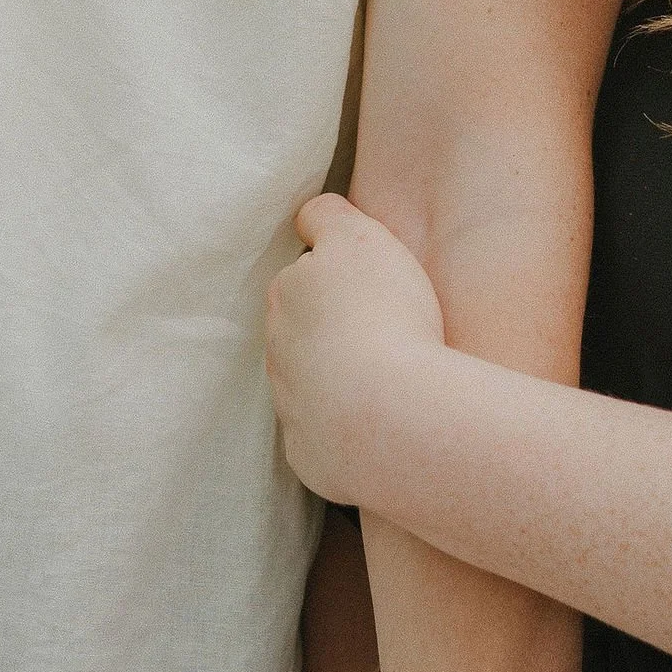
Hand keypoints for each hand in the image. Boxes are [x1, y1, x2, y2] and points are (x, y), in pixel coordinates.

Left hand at [268, 195, 447, 503]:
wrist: (394, 415)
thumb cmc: (384, 317)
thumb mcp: (360, 239)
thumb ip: (328, 216)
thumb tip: (310, 217)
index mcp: (287, 295)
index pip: (305, 275)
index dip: (340, 277)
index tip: (374, 286)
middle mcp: (277, 351)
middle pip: (304, 332)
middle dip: (334, 331)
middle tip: (388, 332)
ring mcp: (291, 407)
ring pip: (312, 385)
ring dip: (340, 380)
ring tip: (392, 381)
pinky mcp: (310, 455)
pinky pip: (327, 436)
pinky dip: (348, 429)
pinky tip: (385, 423)